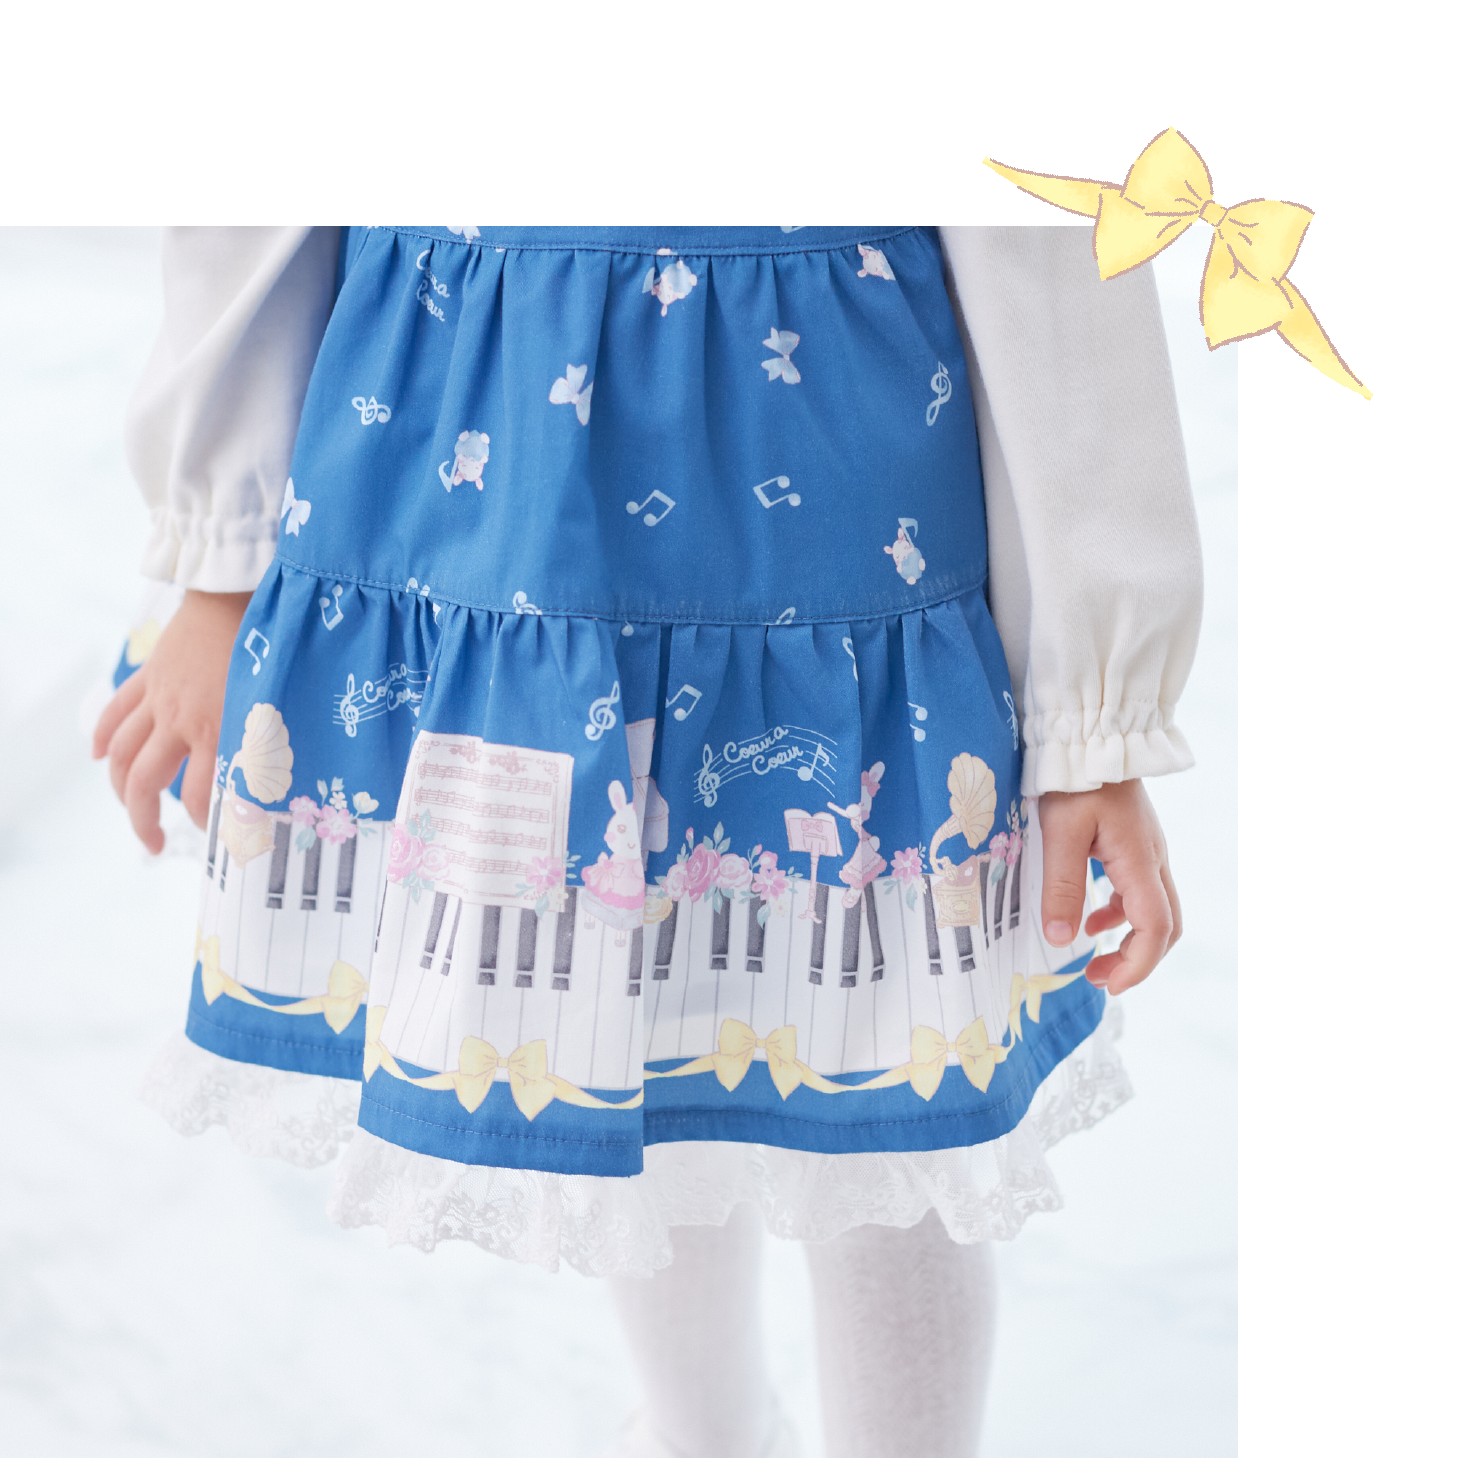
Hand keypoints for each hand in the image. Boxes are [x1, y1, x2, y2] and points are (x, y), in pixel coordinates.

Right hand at [92, 590, 250, 853]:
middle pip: (145, 783)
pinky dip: (103, 736)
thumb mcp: (276, 702)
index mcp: (218, 729)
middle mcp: (180, 720)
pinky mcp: (148, 677)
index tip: (219, 835)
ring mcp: (158, 699)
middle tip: (153, 845)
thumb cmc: (268, 647)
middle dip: (144, 821)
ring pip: (122, 754)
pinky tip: (101, 757)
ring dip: (119, 787)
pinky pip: (115, 712)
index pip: (203, 796)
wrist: (235, 594)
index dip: (208, 823)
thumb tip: (283, 785)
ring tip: (130, 808)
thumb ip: (270, 742)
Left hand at [1038, 780, 1181, 995]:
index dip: (1137, 964)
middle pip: (1165, 924)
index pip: (1156, 927)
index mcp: (1140, 861)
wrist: (1091, 736)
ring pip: (1153, 908)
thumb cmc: (1076, 779)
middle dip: (1136, 960)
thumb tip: (1060, 939)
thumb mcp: (1060, 833)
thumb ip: (1061, 887)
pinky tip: (1090, 917)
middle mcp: (1153, 859)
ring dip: (1127, 938)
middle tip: (1099, 979)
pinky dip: (1119, 913)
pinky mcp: (1134, 843)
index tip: (1108, 984)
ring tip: (1089, 957)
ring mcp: (1147, 851)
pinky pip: (1138, 890)